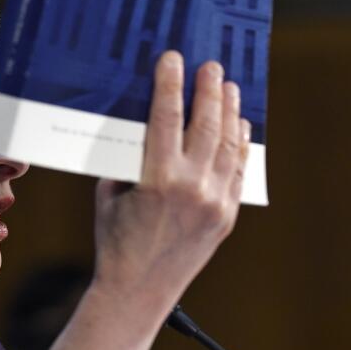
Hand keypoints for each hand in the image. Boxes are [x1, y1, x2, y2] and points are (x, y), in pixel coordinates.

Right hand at [92, 51, 249, 304]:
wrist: (138, 290)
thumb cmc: (116, 240)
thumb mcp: (110, 193)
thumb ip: (129, 159)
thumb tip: (141, 125)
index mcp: (158, 179)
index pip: (167, 117)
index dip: (171, 83)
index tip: (173, 58)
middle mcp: (192, 187)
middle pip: (206, 124)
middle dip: (208, 89)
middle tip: (210, 65)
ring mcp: (215, 202)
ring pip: (228, 144)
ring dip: (229, 111)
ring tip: (228, 86)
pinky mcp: (227, 216)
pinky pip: (237, 170)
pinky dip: (240, 144)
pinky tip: (240, 125)